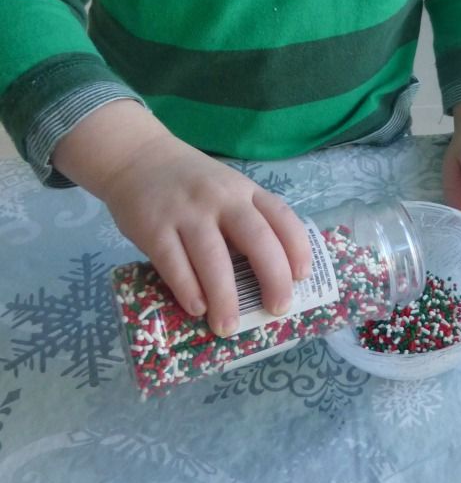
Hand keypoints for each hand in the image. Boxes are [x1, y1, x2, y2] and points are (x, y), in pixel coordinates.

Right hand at [52, 100, 311, 335]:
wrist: (136, 156)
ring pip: (214, 258)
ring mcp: (187, 213)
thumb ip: (246, 219)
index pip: (282, 217)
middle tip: (277, 308)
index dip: (298, 248)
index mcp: (245, 191)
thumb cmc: (190, 182)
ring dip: (225, 297)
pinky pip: (174, 264)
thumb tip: (266, 276)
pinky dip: (188, 290)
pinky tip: (197, 309)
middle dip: (273, 277)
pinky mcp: (154, 228)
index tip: (302, 277)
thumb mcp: (226, 188)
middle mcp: (221, 199)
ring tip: (228, 326)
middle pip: (257, 239)